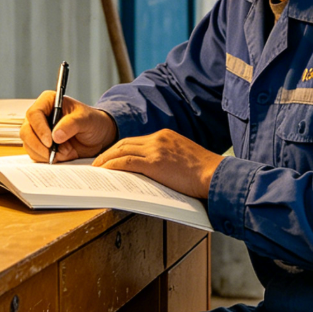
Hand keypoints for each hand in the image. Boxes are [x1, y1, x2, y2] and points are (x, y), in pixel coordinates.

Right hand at [22, 91, 117, 162]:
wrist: (97, 137)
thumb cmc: (92, 122)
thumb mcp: (86, 120)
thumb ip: (72, 124)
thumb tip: (55, 136)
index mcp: (48, 102)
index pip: (34, 114)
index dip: (39, 128)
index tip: (50, 141)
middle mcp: (40, 116)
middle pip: (26, 131)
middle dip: (38, 145)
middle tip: (53, 153)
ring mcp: (38, 132)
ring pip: (28, 145)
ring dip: (43, 153)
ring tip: (63, 154)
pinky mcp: (40, 146)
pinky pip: (35, 154)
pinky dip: (45, 159)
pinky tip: (60, 157)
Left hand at [93, 129, 221, 200]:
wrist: (216, 175)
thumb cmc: (204, 173)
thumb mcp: (184, 159)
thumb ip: (167, 159)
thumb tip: (153, 171)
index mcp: (165, 136)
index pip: (135, 141)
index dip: (119, 149)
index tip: (110, 157)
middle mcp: (159, 138)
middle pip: (124, 143)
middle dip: (108, 153)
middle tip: (97, 163)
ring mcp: (156, 149)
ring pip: (122, 150)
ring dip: (106, 160)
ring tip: (97, 169)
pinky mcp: (155, 163)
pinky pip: (126, 162)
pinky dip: (112, 166)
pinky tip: (105, 172)